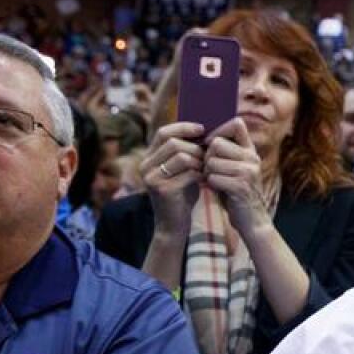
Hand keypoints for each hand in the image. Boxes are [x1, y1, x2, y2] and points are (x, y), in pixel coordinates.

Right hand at [142, 121, 205, 236]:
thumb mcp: (181, 170)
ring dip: (199, 161)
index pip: (164, 132)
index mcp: (149, 158)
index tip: (202, 128)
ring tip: (206, 170)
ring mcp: (152, 178)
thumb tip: (202, 128)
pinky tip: (205, 181)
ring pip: (182, 156)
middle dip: (195, 148)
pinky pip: (188, 172)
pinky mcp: (162, 189)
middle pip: (174, 142)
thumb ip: (185, 152)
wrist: (173, 225)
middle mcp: (145, 166)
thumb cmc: (182, 195)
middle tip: (207, 158)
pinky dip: (200, 175)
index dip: (184, 127)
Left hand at [203, 118, 271, 238]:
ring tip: (213, 180)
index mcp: (251, 150)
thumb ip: (226, 152)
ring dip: (206, 172)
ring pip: (212, 161)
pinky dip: (210, 184)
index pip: (236, 124)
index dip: (219, 129)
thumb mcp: (236, 168)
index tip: (209, 143)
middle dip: (207, 156)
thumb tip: (204, 135)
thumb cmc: (237, 192)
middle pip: (216, 143)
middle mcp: (252, 158)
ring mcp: (248, 172)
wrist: (252, 219)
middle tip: (209, 169)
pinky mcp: (241, 186)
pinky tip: (215, 189)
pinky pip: (213, 177)